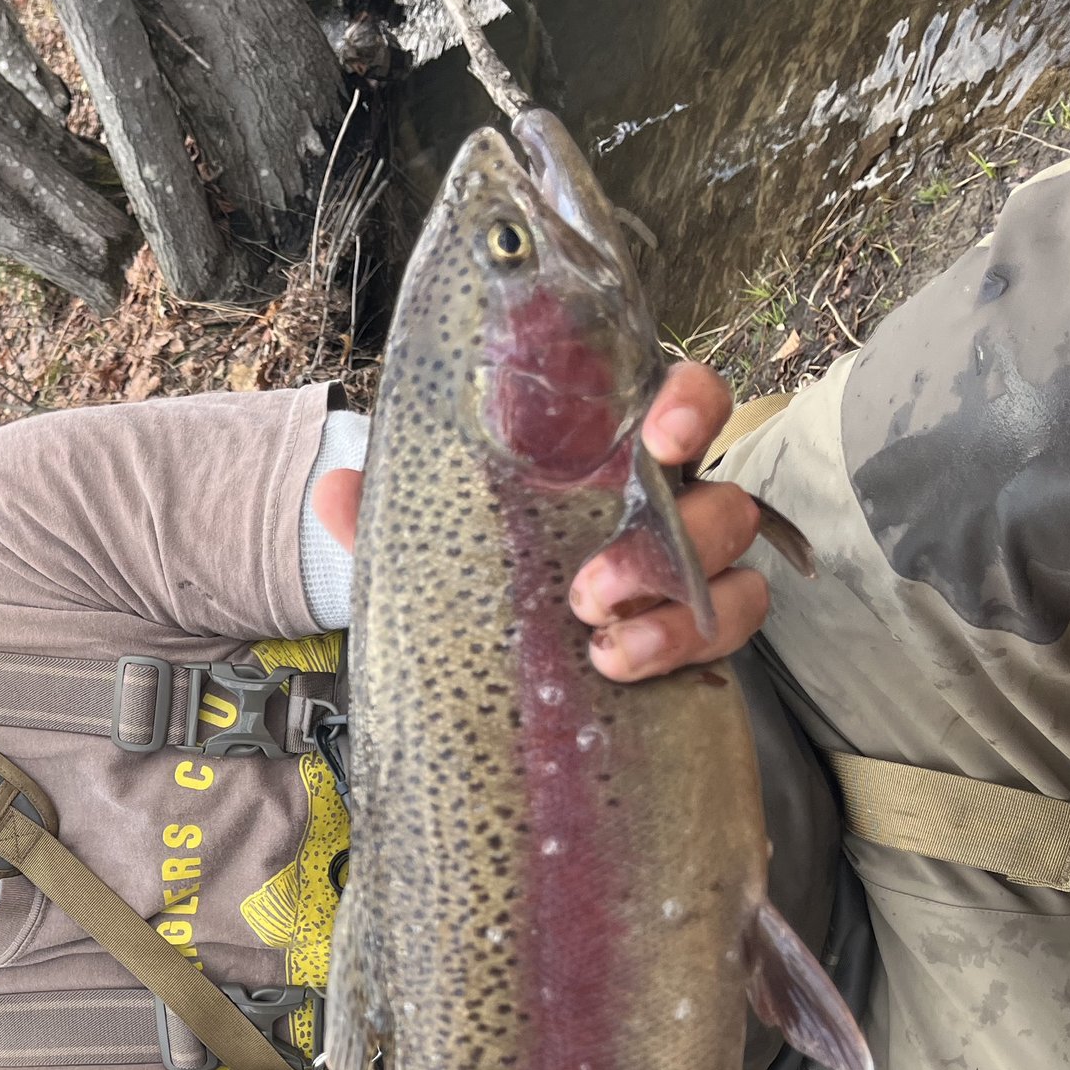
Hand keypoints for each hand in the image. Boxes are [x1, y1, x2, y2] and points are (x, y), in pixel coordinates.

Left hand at [306, 362, 767, 684]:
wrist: (488, 667)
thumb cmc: (478, 569)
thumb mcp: (431, 538)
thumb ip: (387, 514)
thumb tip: (334, 491)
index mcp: (612, 458)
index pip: (685, 401)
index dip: (692, 405)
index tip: (662, 437)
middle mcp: (666, 505)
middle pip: (724, 494)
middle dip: (673, 538)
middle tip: (590, 590)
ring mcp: (691, 572)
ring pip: (735, 568)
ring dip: (675, 608)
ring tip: (602, 647)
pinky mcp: (700, 637)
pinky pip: (730, 627)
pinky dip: (685, 647)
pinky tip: (624, 668)